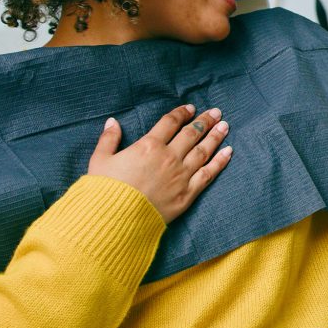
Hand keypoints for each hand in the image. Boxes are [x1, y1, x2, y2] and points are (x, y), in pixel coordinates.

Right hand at [88, 105, 232, 222]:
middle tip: (216, 112)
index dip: (181, 113)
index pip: (170, 123)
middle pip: (192, 134)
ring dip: (215, 137)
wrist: (114, 219)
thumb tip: (112, 121)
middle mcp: (169, 157)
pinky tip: (228, 152)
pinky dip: (220, 161)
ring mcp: (181, 175)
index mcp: (149, 145)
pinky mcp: (187, 193)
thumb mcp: (99, 160)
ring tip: (225, 126)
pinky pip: (208, 174)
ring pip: (203, 151)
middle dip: (205, 121)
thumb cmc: (104, 190)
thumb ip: (108, 139)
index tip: (190, 108)